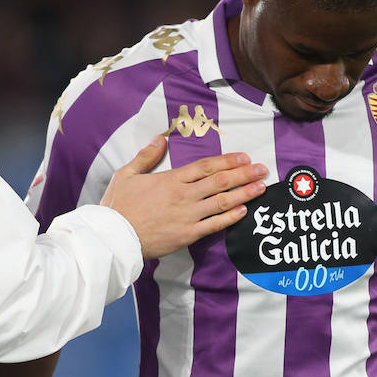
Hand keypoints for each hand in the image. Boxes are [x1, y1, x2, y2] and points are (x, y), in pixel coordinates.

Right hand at [100, 135, 266, 259]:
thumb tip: (160, 138)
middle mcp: (184, 195)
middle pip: (220, 181)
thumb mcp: (126, 174)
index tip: (244, 157)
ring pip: (222, 202)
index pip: (206, 166)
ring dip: (244, 194)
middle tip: (262, 169)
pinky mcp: (187, 235)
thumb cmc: (118, 206)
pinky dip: (230, 218)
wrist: (114, 237)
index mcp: (171, 179)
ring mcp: (187, 216)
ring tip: (261, 188)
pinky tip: (244, 211)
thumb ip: (146, 156)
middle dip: (244, 174)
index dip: (228, 161)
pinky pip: (214, 225)